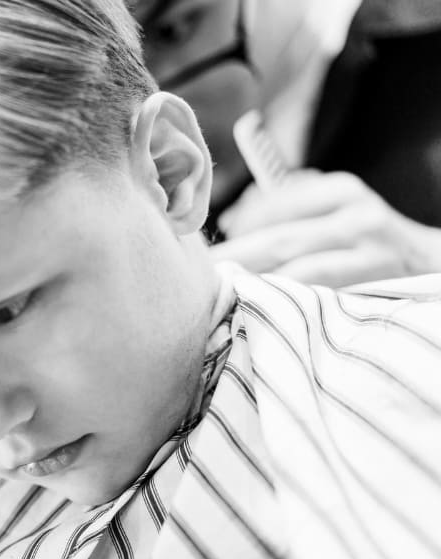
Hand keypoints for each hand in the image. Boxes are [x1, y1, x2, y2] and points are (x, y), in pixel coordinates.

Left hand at [210, 170, 440, 286]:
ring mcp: (370, 254)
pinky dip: (287, 303)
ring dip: (255, 285)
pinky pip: (321, 297)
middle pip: (279, 240)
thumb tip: (230, 229)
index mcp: (340, 191)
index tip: (206, 245)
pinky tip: (260, 309)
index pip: (273, 205)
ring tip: (221, 296)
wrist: (431, 264)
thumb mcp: (335, 212)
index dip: (235, 229)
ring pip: (298, 272)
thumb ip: (288, 213)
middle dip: (234, 260)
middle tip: (198, 275)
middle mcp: (357, 218)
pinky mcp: (376, 287)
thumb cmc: (365, 241)